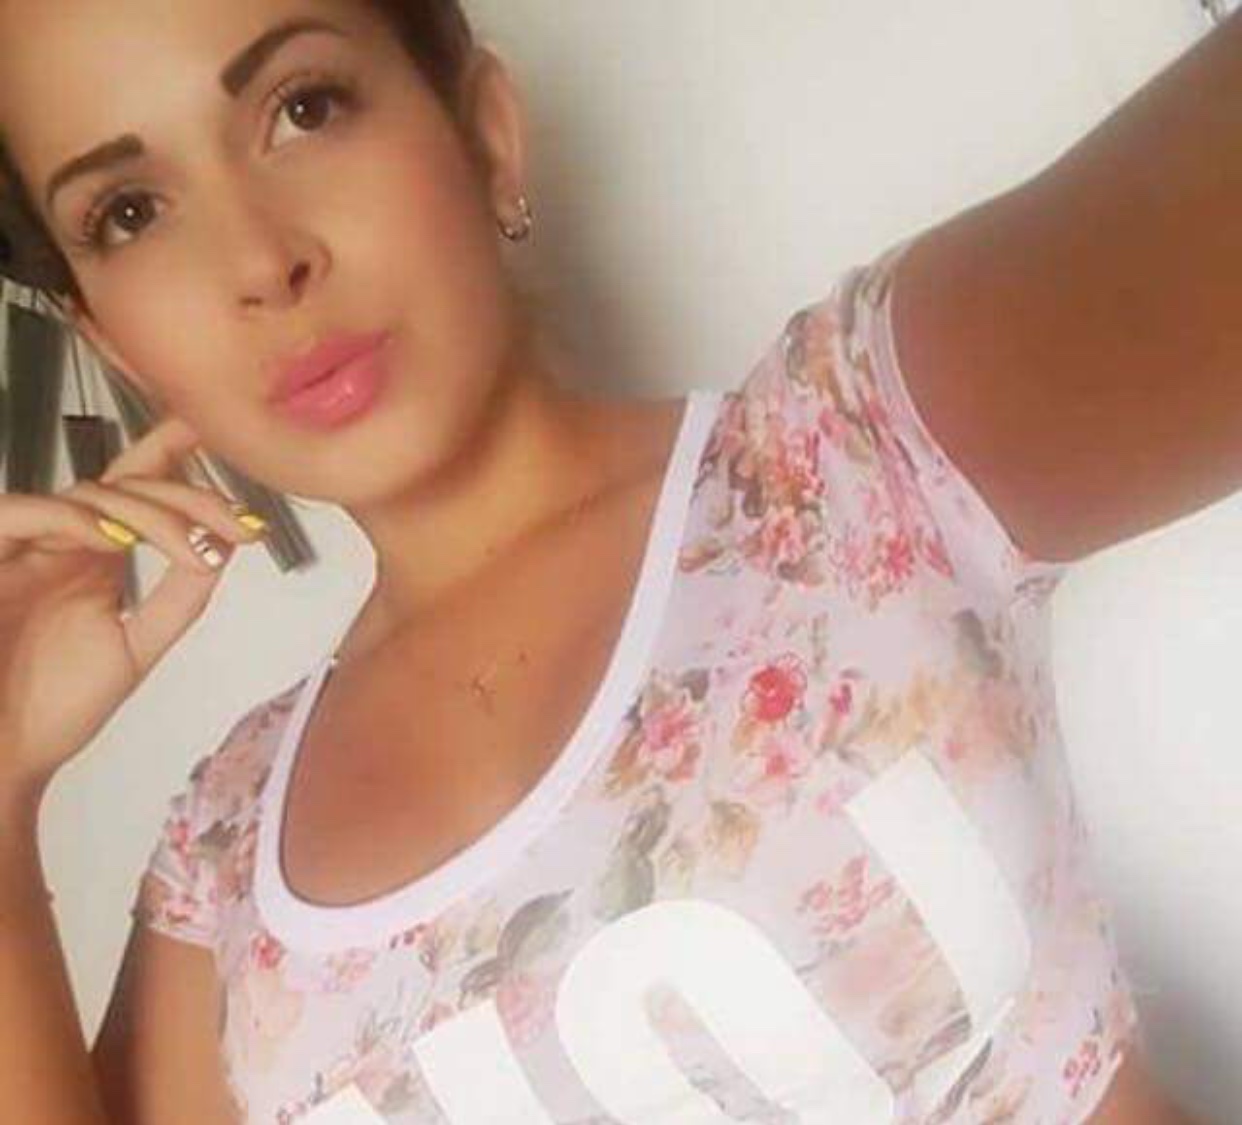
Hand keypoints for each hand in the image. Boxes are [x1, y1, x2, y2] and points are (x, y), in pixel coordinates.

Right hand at [0, 417, 264, 806]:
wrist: (0, 760)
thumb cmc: (49, 711)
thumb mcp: (135, 647)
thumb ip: (177, 599)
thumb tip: (222, 551)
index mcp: (91, 557)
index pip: (135, 491)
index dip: (171, 452)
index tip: (215, 431)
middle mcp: (59, 545)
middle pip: (125, 487)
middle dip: (189, 497)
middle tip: (238, 522)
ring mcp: (20, 550)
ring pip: (85, 496)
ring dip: (146, 513)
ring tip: (189, 545)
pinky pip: (20, 514)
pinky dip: (70, 518)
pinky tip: (116, 540)